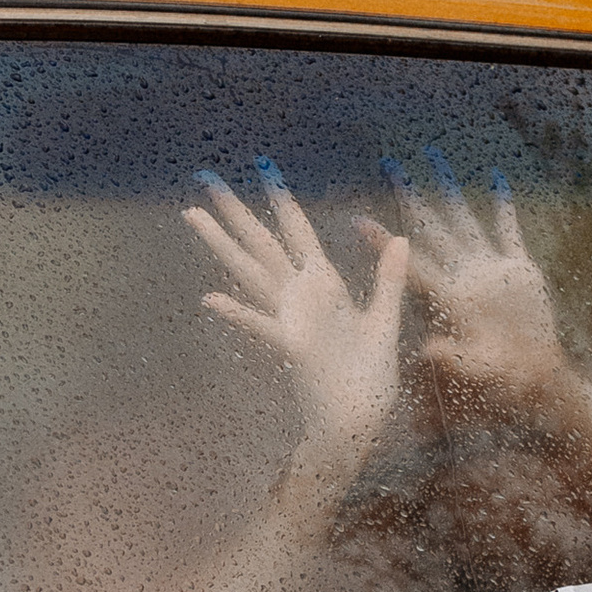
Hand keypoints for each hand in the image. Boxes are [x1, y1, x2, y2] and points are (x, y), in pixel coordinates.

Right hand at [186, 164, 410, 466]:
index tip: (265, 169)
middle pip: (261, 244)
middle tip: (206, 178)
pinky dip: (238, 313)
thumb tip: (398, 236)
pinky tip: (210, 299)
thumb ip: (388, 278)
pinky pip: (263, 326)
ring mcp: (290, 319)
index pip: (297, 233)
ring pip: (251, 273)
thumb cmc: (367, 378)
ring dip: (223, 244)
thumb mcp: (384, 319)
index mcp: (322, 287)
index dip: (281, 201)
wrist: (359, 422)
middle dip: (235, 212)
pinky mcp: (294, 347)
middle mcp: (299, 298)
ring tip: (193, 216)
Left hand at [365, 159, 565, 421]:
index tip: (357, 221)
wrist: (536, 372)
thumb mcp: (480, 368)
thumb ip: (456, 358)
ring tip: (433, 157)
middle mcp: (464, 276)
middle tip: (388, 165)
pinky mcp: (518, 268)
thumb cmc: (504, 375)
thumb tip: (428, 350)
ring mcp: (489, 268)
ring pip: (464, 218)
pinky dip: (504, 206)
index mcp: (450, 297)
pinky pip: (508, 229)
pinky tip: (496, 179)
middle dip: (410, 197)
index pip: (410, 264)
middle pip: (430, 228)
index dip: (384, 245)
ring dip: (449, 190)